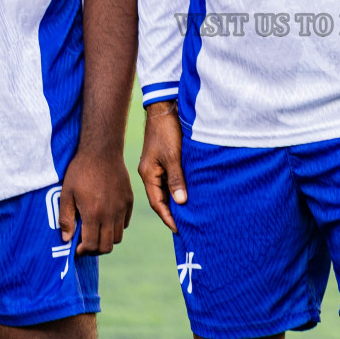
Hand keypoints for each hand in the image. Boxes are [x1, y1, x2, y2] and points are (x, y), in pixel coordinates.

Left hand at [60, 149, 133, 254]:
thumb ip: (65, 218)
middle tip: (86, 242)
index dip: (83, 250)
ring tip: (96, 230)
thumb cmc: (80, 171)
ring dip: (106, 238)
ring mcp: (122, 207)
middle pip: (107, 246)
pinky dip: (116, 226)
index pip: (92, 245)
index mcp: (94, 213)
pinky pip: (124, 223)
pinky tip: (105, 217)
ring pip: (118, 236)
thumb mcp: (66, 193)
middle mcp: (110, 214)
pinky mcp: (128, 201)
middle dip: (95, 249)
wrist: (102, 151)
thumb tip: (66, 239)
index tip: (77, 248)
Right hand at [137, 101, 186, 232]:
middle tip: (187, 226)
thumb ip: (176, 179)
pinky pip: (171, 180)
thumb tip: (180, 202)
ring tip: (190, 215)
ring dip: (177, 201)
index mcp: (148, 174)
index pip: (157, 203)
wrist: (165, 108)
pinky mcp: (165, 160)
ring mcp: (158, 167)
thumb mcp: (173, 156)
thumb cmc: (167, 132)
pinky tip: (189, 194)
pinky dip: (179, 189)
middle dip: (172, 212)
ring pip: (167, 189)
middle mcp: (151, 173)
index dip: (168, 217)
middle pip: (161, 198)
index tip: (179, 230)